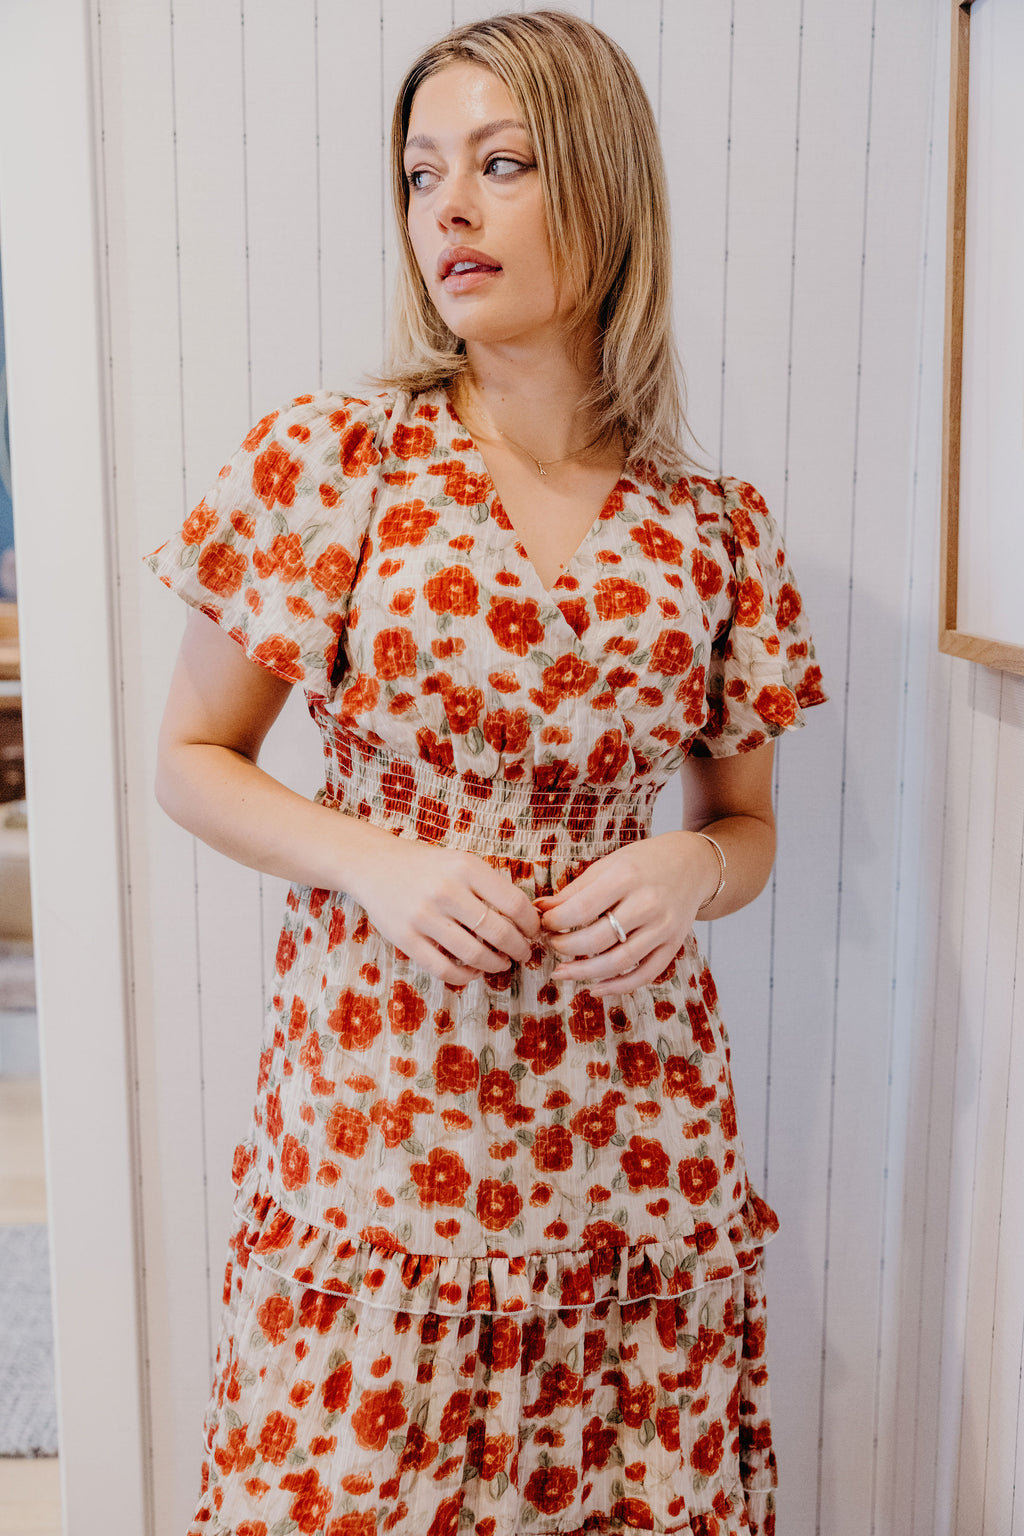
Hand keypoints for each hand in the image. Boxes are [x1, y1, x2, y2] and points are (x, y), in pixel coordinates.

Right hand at [350, 836, 541, 986]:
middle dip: (519, 949)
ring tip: (501, 963)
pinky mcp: (405, 938)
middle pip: (500, 933)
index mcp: (466, 867)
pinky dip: (467, 976)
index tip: (533, 933)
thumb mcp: (461, 862)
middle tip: (523, 954)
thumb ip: (491, 886)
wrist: (374, 865)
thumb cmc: (427, 866)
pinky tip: (474, 971)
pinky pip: (445, 969)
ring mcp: (423, 916)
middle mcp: (446, 891)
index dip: (531, 925)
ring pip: (475, 955)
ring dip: (496, 965)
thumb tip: (527, 919)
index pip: (515, 903)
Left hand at [533, 831, 719, 995]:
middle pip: (598, 939)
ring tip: (561, 972)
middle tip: (551, 945)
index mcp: (626, 877)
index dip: (555, 922)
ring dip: (584, 973)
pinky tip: (594, 988)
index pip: (581, 908)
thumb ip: (575, 890)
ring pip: (619, 962)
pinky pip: (644, 975)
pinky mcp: (673, 945)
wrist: (691, 864)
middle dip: (566, 947)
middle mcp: (648, 903)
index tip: (543, 924)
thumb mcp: (608, 865)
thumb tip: (540, 909)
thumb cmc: (643, 863)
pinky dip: (617, 987)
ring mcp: (663, 928)